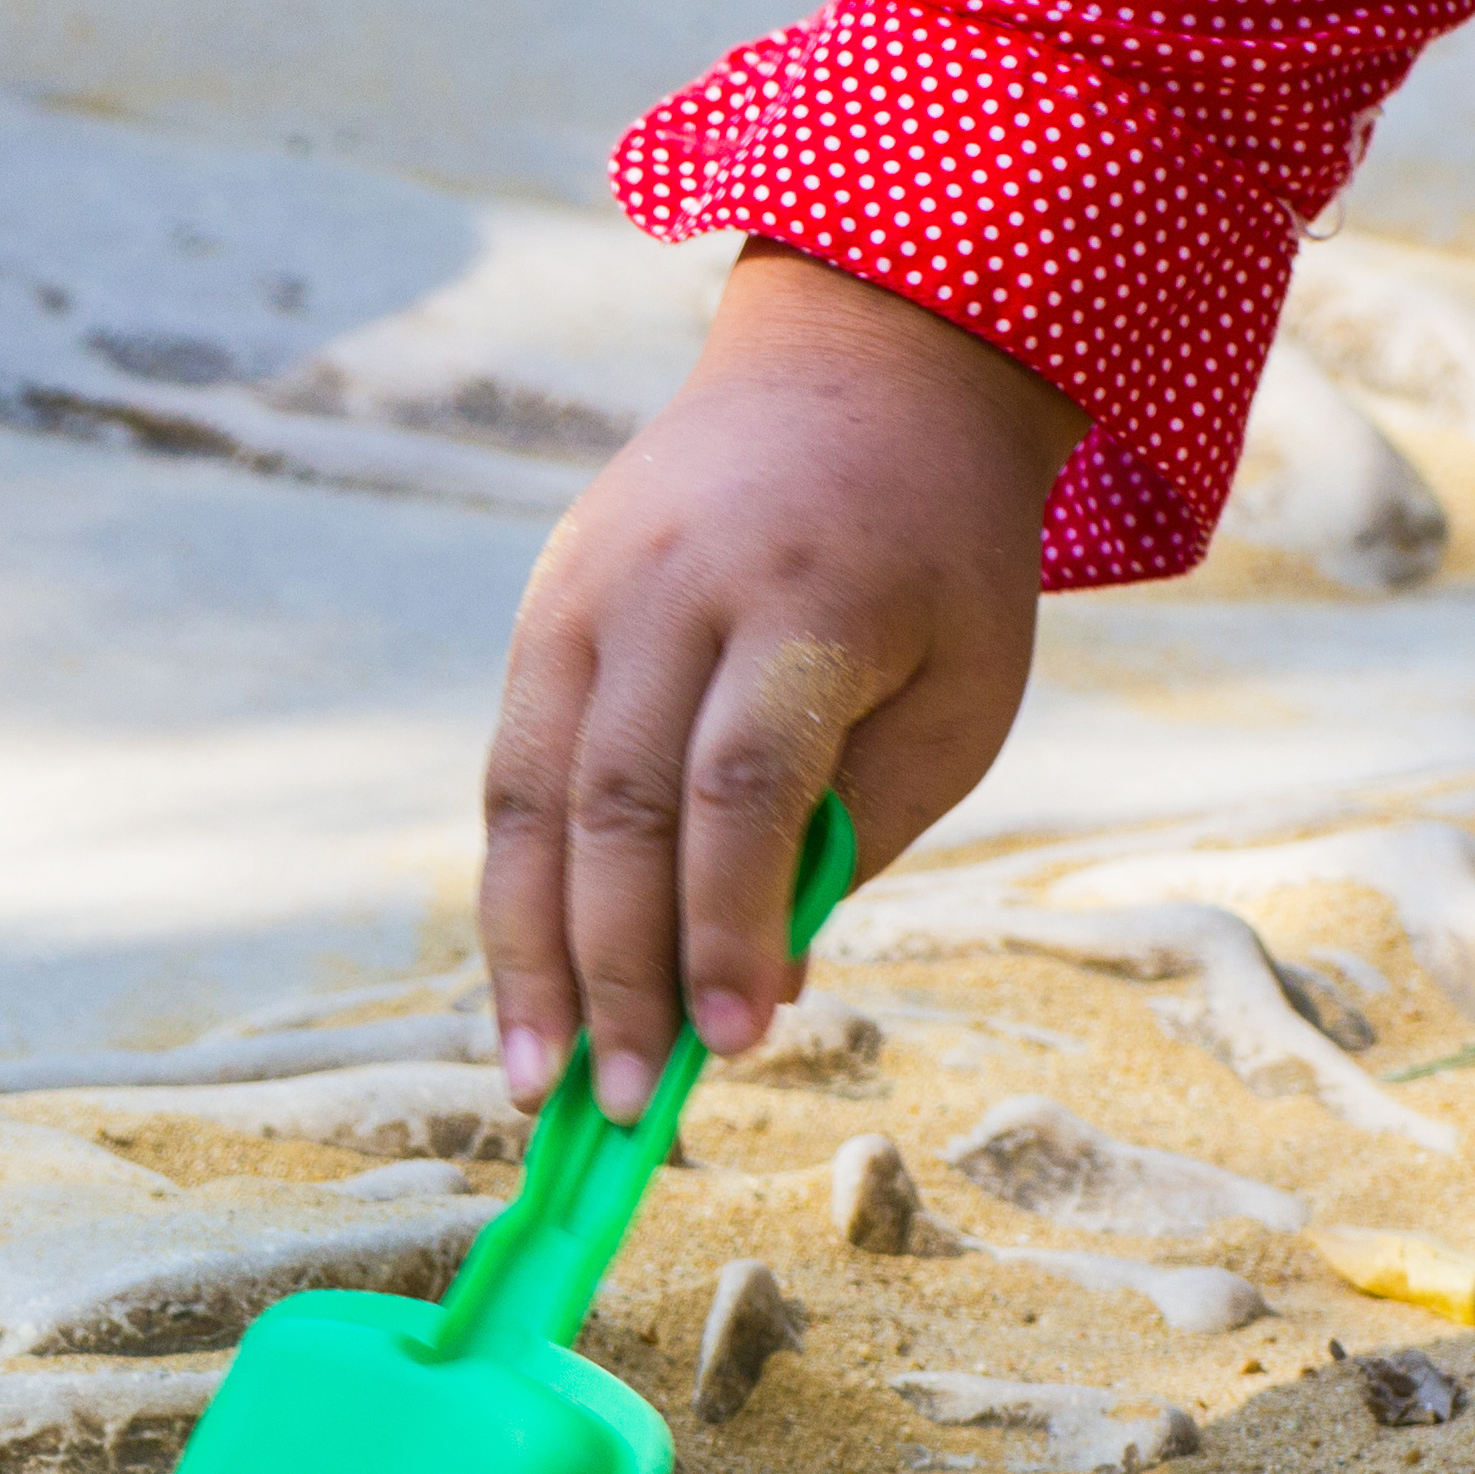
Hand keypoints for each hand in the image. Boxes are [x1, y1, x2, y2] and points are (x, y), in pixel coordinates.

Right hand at [481, 241, 1083, 1117]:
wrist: (863, 364)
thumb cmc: (939, 562)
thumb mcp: (962, 694)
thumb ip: (857, 833)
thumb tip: (760, 993)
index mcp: (810, 602)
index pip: (739, 785)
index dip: (724, 926)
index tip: (733, 1046)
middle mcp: (679, 588)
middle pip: (619, 806)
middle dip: (615, 974)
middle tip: (620, 1109)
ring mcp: (591, 590)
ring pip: (535, 799)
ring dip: (529, 957)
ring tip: (535, 1085)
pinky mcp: (545, 606)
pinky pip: (512, 770)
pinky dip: (515, 890)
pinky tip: (524, 990)